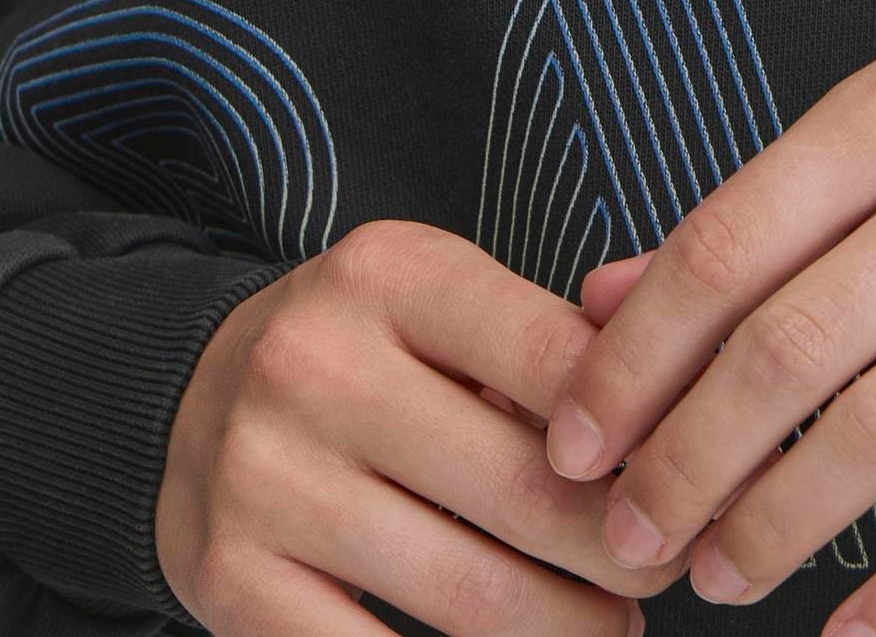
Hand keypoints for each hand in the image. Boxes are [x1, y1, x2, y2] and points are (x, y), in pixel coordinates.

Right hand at [155, 217, 693, 635]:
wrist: (184, 398)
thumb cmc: (359, 352)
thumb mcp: (440, 304)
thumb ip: (551, 344)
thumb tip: (682, 421)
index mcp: (386, 274)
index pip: (557, 358)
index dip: (645, 434)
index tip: (690, 476)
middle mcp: (315, 366)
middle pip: (527, 493)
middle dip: (625, 551)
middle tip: (669, 569)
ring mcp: (268, 480)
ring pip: (472, 600)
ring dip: (571, 631)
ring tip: (612, 627)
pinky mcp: (233, 583)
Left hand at [542, 40, 875, 636]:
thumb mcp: (873, 143)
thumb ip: (744, 223)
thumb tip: (594, 306)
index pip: (730, 241)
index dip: (638, 357)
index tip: (577, 441)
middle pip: (796, 343)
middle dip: (691, 457)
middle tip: (632, 536)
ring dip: (780, 523)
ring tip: (717, 575)